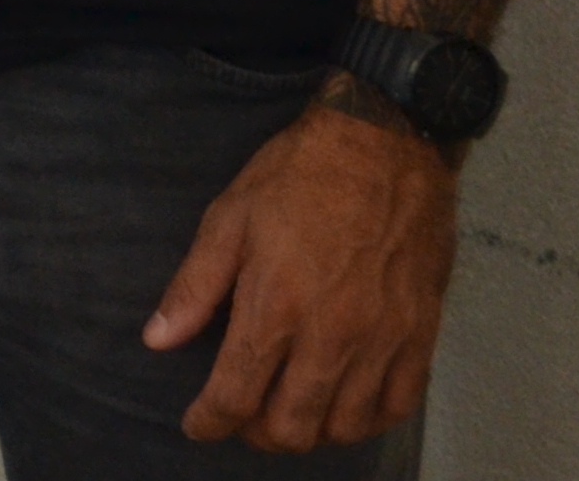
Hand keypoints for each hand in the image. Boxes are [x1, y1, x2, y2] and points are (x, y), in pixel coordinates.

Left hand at [146, 92, 458, 450]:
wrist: (387, 145)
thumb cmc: (299, 176)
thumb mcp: (228, 218)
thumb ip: (194, 288)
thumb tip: (157, 340)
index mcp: (276, 306)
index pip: (236, 395)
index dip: (209, 421)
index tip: (197, 425)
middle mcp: (332, 335)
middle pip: (292, 427)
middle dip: (256, 433)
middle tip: (241, 417)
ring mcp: (383, 339)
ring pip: (345, 427)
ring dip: (310, 431)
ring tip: (288, 410)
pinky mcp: (421, 334)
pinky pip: (397, 406)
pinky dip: (367, 420)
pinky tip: (344, 404)